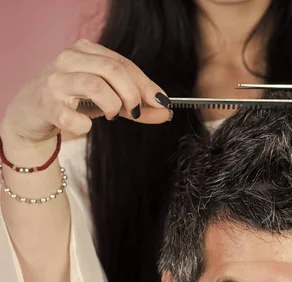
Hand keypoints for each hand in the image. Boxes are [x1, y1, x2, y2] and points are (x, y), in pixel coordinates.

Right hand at [0, 39, 171, 149]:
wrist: (31, 115)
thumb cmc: (72, 103)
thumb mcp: (107, 101)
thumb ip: (136, 106)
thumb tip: (165, 112)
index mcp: (86, 51)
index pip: (124, 64)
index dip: (146, 85)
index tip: (162, 103)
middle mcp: (69, 60)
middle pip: (112, 70)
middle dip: (132, 94)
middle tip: (136, 112)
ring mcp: (56, 81)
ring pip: (95, 85)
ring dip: (113, 106)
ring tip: (111, 116)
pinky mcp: (46, 105)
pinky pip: (72, 115)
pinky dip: (85, 124)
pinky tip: (86, 125)